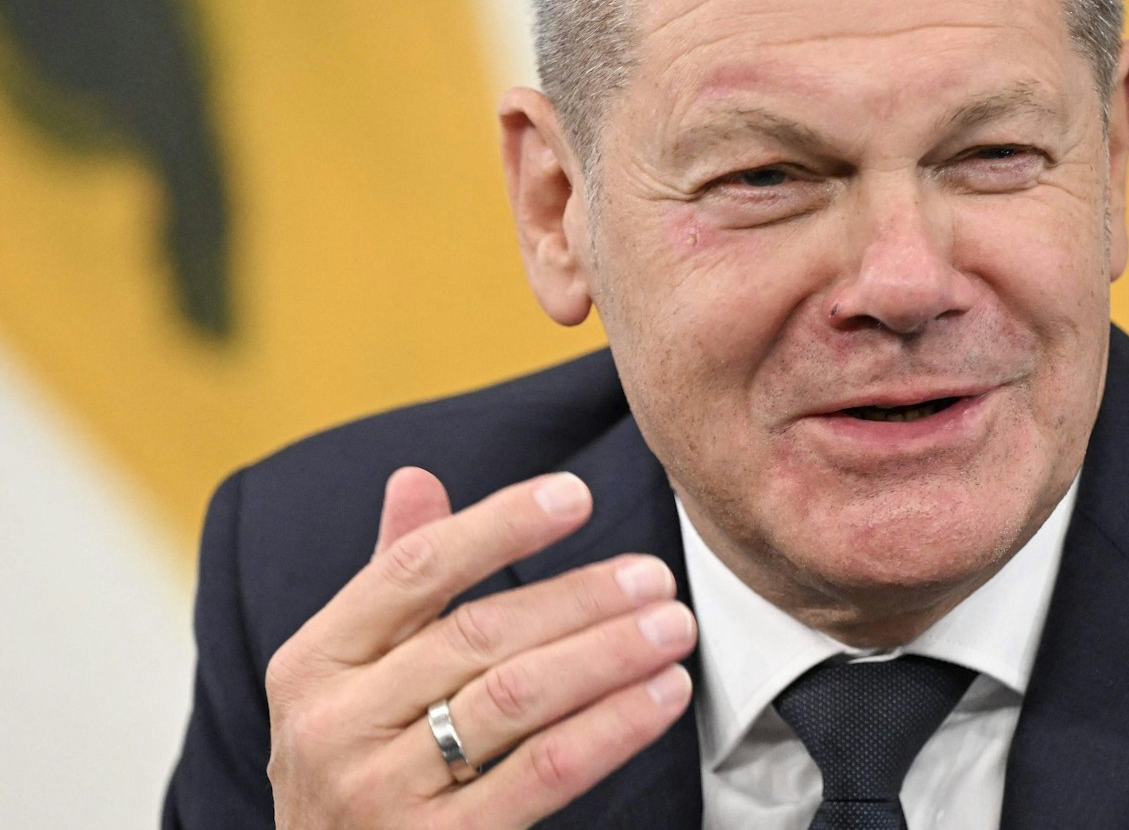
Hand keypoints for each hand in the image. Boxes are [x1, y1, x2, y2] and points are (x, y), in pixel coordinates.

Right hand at [264, 467, 696, 827]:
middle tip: (655, 576)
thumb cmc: (358, 765)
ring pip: (516, 699)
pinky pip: (543, 773)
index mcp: (312, 664)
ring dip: (609, 654)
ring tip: (672, 628)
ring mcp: (379, 794)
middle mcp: (333, 727)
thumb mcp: (348, 677)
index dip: (499, 525)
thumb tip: (416, 478)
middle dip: (580, 598)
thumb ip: (392, 581)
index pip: (412, 571)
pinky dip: (613, 728)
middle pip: (477, 634)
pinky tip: (662, 697)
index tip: (575, 495)